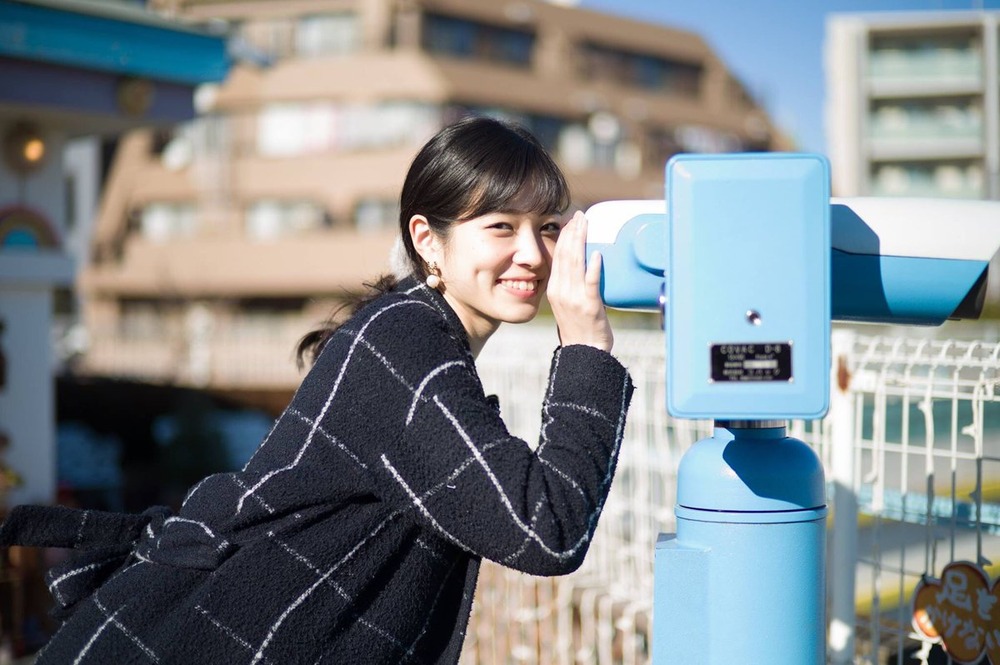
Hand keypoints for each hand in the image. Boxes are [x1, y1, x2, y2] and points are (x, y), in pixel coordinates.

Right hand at [547, 211, 613, 351]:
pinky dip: (594, 267)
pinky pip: (591, 282)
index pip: (557, 257)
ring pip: (576, 264)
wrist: (584, 353)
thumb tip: (581, 266)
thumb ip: (569, 285)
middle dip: (572, 232)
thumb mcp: (566, 304)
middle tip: (580, 215)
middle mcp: (561, 291)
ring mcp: (574, 298)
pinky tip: (597, 253)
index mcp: (554, 289)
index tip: (570, 221)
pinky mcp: (590, 305)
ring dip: (581, 241)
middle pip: (565, 255)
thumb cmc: (578, 329)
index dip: (563, 236)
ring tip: (586, 224)